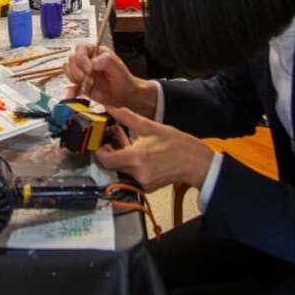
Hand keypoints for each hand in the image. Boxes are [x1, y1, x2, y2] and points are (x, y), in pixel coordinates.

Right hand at [62, 44, 157, 117]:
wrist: (124, 95)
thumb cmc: (123, 80)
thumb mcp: (117, 67)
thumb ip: (105, 61)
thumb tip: (91, 62)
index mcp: (95, 51)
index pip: (80, 49)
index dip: (81, 59)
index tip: (88, 69)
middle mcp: (87, 60)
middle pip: (71, 60)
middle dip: (78, 72)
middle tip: (90, 81)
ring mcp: (82, 73)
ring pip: (68, 71)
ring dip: (76, 80)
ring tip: (90, 86)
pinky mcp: (80, 85)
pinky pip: (69, 86)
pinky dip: (71, 91)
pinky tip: (75, 95)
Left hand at [95, 106, 214, 192]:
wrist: (195, 162)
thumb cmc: (176, 144)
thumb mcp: (149, 126)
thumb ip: (126, 117)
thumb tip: (110, 107)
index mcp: (136, 158)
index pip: (106, 160)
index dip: (99, 151)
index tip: (100, 142)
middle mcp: (137, 173)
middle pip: (112, 165)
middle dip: (110, 151)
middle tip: (112, 139)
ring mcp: (142, 182)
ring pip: (122, 169)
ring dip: (121, 156)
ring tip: (127, 141)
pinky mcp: (147, 186)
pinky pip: (132, 174)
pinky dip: (131, 164)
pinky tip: (138, 152)